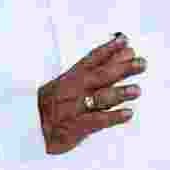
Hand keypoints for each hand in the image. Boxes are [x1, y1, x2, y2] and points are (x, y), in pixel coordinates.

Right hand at [37, 33, 146, 154]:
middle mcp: (73, 90)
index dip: (109, 49)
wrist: (29, 129)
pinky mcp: (75, 127)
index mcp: (71, 77)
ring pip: (100, 98)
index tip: (125, 41)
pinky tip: (128, 114)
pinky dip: (113, 117)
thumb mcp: (67, 84)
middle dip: (122, 68)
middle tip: (141, 64)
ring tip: (137, 90)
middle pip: (101, 76)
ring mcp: (74, 108)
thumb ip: (95, 70)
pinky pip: (96, 121)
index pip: (92, 59)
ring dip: (119, 93)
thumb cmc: (52, 105)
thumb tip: (121, 54)